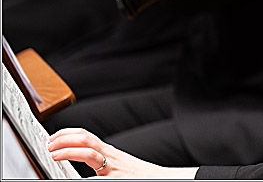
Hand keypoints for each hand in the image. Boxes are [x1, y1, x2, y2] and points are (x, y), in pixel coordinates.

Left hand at [48, 128, 195, 178]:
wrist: (164, 180)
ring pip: (90, 153)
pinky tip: (73, 179)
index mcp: (110, 153)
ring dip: (69, 151)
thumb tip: (85, 164)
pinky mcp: (116, 179)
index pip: (87, 137)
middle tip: (50, 143)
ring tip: (55, 153)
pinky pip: (96, 177)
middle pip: (86, 140)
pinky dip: (83, 178)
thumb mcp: (120, 166)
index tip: (54, 137)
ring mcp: (113, 168)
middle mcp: (111, 157)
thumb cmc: (140, 176)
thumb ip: (102, 163)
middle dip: (65, 139)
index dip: (68, 134)